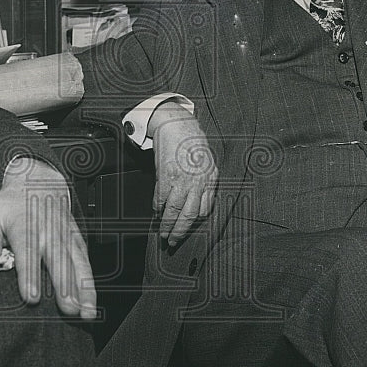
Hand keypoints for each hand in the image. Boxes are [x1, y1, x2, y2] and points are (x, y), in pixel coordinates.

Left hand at [0, 157, 95, 318]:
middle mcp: (48, 231)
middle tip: (68, 308)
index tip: (31, 296)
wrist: (37, 180)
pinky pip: (85, 261)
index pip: (27, 252)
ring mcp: (65, 236)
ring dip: (83, 288)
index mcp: (25, 225)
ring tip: (85, 310)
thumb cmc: (11, 204)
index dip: (29, 275)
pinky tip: (92, 300)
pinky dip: (90, 281)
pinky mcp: (76, 240)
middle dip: (64, 286)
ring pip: (76, 263)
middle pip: (58, 261)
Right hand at [148, 101, 218, 245]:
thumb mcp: (206, 163)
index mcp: (210, 179)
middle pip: (189, 215)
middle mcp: (197, 182)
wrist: (176, 125)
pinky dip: (157, 208)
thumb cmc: (192, 142)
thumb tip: (198, 203)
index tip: (189, 230)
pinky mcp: (165, 177)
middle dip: (180, 231)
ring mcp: (181, 180)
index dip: (195, 223)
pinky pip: (160, 199)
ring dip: (166, 225)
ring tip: (162, 233)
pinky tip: (156, 213)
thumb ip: (204, 182)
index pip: (205, 209)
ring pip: (173, 211)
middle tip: (173, 241)